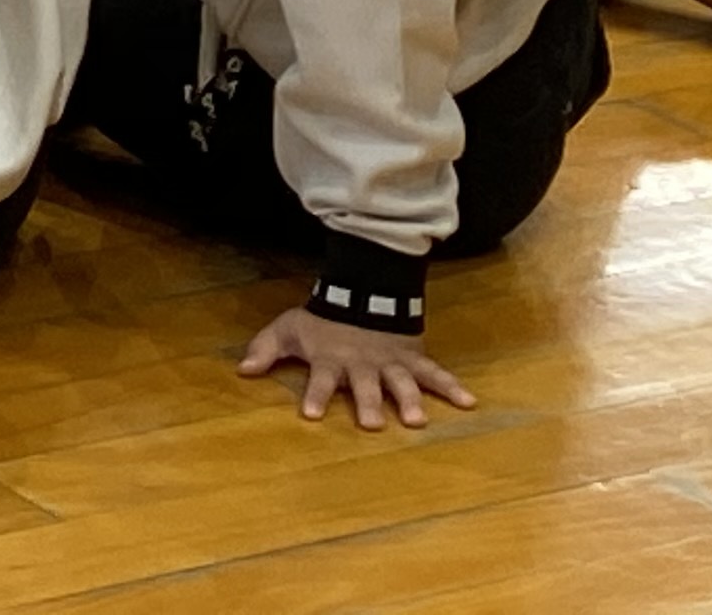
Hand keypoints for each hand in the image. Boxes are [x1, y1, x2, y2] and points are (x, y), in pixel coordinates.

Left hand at [236, 307, 476, 432]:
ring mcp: (391, 362)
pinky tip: (469, 401)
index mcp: (332, 360)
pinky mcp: (413, 358)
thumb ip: (266, 349)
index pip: (321, 380)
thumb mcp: (289, 328)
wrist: (364, 288)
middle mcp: (363, 365)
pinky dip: (452, 386)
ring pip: (401, 382)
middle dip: (367, 402)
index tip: (310, 413)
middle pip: (365, 385)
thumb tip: (241, 370)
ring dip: (408, 400)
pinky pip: (435, 373)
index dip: (316, 395)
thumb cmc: (323, 319)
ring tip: (416, 420)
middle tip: (370, 423)